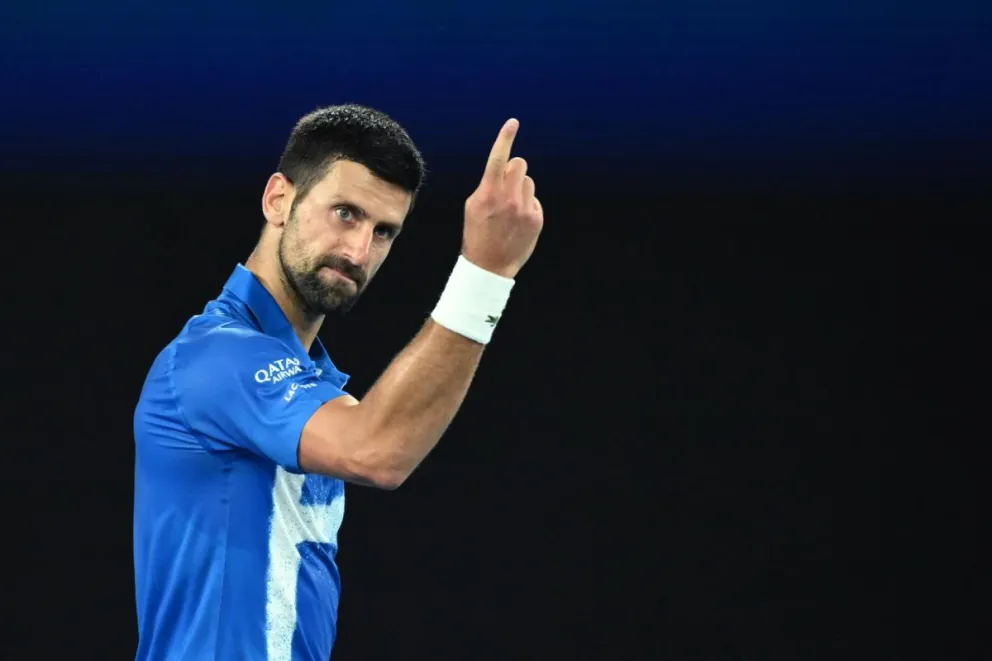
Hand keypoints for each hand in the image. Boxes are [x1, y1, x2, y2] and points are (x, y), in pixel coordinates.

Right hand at [462, 119, 543, 278]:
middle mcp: (509, 198)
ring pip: (528, 181)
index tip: (513, 122)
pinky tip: (517, 221)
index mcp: (489, 193)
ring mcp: (525, 209)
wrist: (490, 265)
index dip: (505, 138)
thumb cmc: (477, 232)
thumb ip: (487, 184)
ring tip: (509, 209)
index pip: (499, 158)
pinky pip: (534, 199)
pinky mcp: (536, 218)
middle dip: (513, 170)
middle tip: (504, 187)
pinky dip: (527, 205)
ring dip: (520, 189)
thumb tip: (504, 169)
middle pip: (520, 164)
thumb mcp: (472, 206)